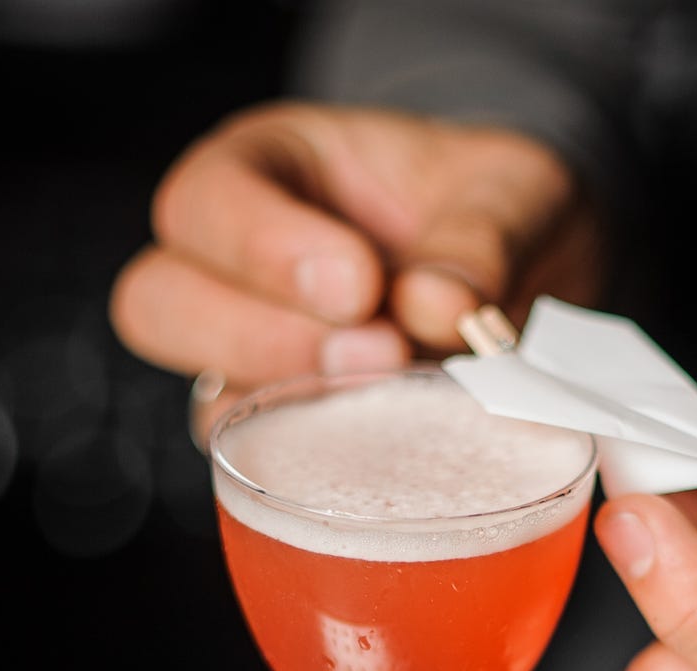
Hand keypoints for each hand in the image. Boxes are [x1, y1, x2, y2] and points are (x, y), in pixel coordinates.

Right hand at [109, 102, 600, 439]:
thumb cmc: (499, 209)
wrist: (540, 273)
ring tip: (391, 401)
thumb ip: (482, 235)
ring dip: (289, 417)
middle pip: (156, 305)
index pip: (205, 201)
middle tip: (378, 352)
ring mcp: (256, 362)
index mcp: (264, 171)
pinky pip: (269, 471)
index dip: (264, 247)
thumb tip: (438, 306)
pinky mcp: (292, 438)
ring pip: (204, 403)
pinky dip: (322, 473)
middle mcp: (233, 269)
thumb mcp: (511, 190)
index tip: (359, 284)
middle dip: (259, 338)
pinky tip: (395, 454)